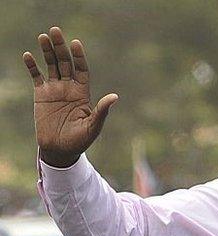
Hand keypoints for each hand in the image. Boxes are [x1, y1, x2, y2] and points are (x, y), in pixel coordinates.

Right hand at [23, 27, 117, 167]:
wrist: (61, 150)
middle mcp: (69, 87)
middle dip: (61, 47)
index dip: (78, 56)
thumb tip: (115, 97)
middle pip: (65, 62)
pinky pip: (36, 77)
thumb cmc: (80, 140)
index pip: (81, 69)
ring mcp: (55, 90)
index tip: (75, 43)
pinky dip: (32, 66)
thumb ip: (101, 110)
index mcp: (83, 93)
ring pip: (51, 65)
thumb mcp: (93, 126)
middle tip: (56, 30)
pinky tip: (28, 55)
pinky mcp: (41, 95)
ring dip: (47, 51)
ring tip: (43, 36)